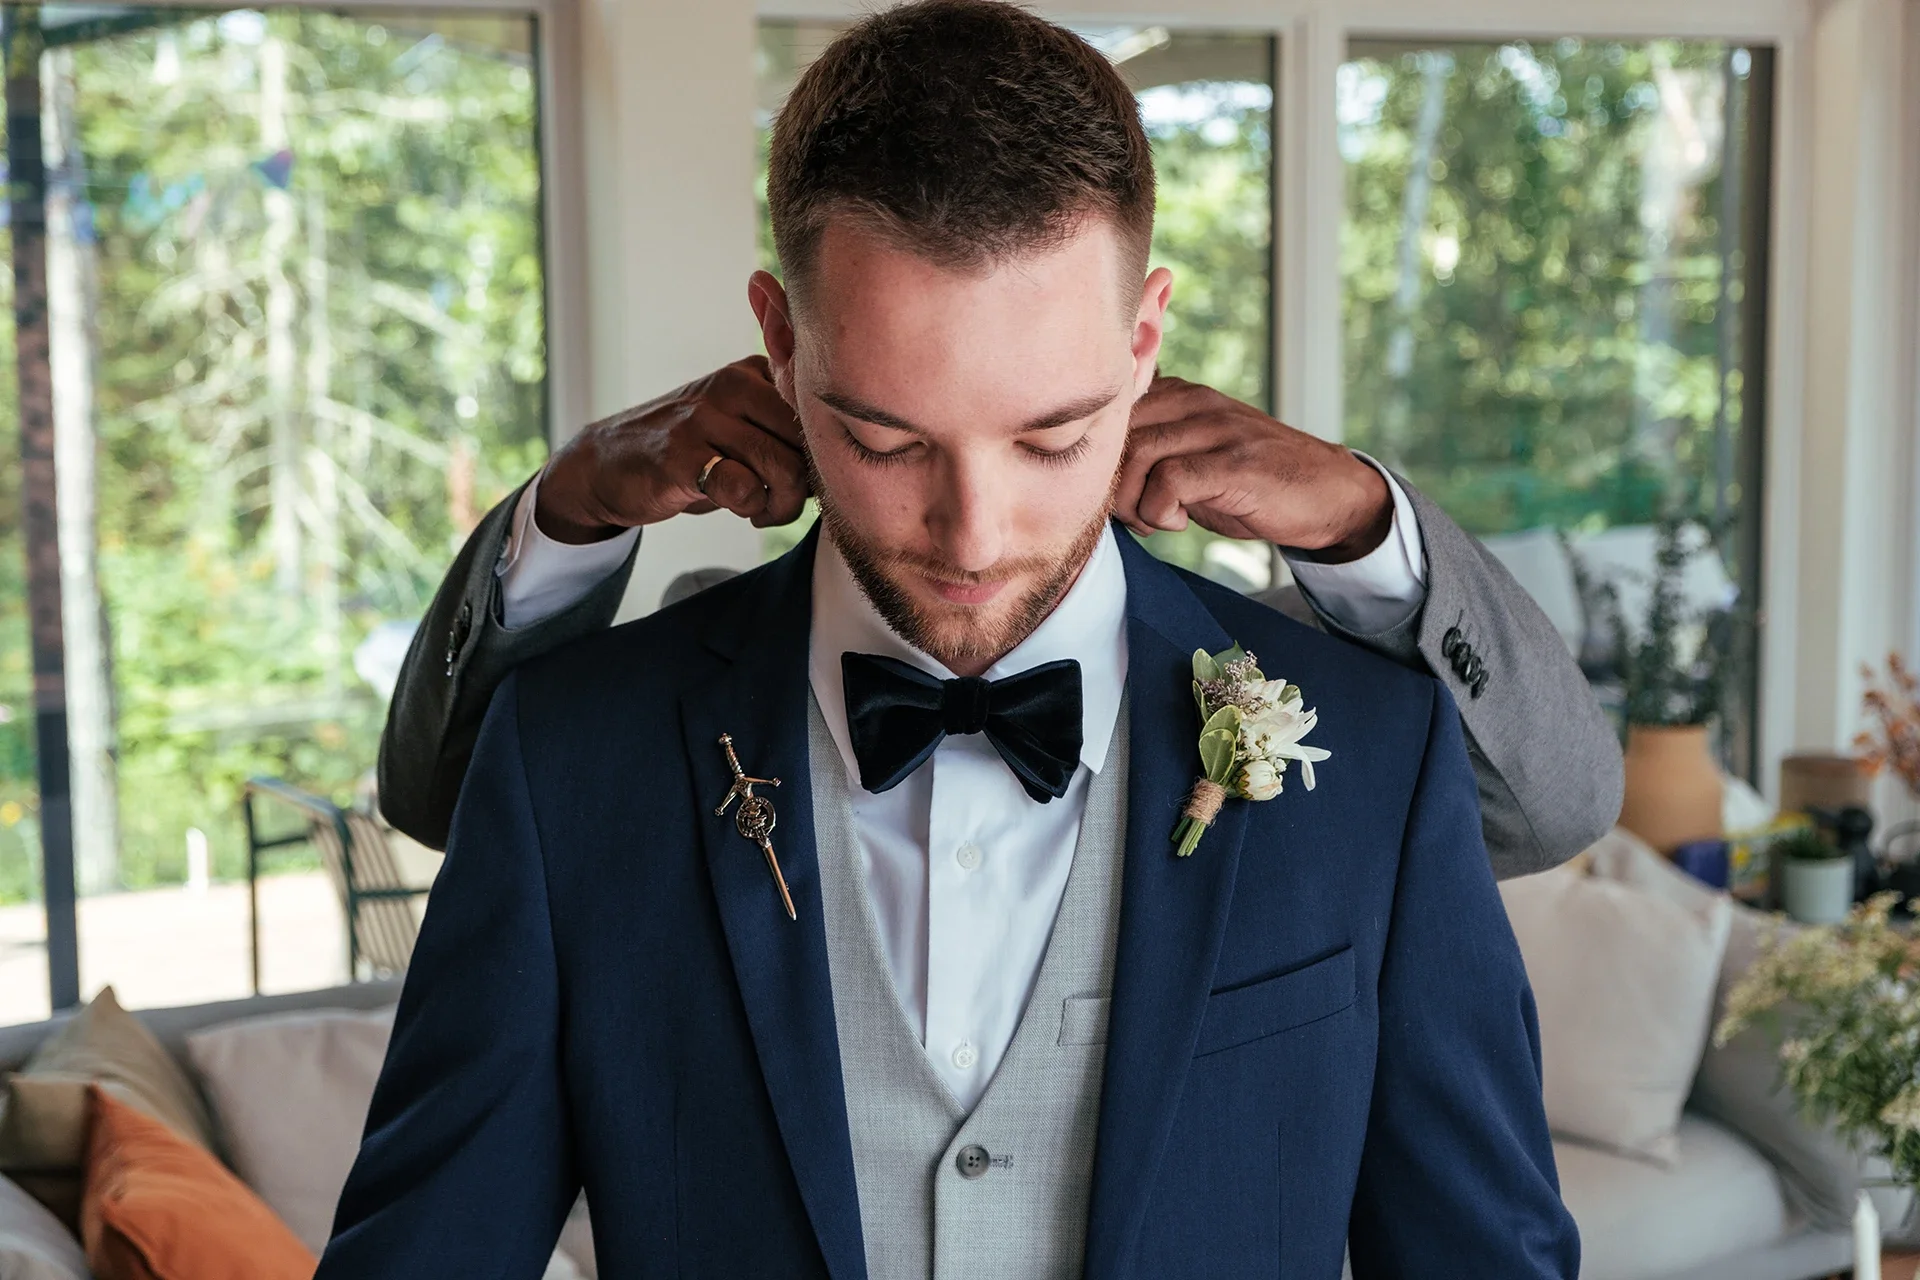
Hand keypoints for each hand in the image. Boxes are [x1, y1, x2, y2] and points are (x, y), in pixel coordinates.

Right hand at [534, 356, 807, 543]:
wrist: (608, 465)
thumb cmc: (690, 451)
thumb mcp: (740, 425)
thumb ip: (786, 428)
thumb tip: (846, 458)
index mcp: (754, 372)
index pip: (819, 409)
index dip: (824, 453)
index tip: (806, 475)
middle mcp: (732, 385)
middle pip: (810, 441)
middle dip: (807, 485)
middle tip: (783, 502)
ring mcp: (705, 417)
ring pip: (785, 466)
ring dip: (782, 504)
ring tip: (763, 510)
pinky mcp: (682, 455)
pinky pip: (745, 488)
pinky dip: (752, 509)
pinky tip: (741, 509)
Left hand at [1114, 375, 1392, 563]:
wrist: (1328, 494)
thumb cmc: (1254, 483)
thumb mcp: (1197, 457)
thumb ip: (1153, 451)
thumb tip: (1094, 473)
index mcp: (1182, 394)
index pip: (1112, 411)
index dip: (1102, 460)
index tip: (1120, 494)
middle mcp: (1197, 402)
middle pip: (1116, 431)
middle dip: (1111, 483)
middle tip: (1134, 514)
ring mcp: (1219, 429)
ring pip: (1137, 452)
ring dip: (1133, 501)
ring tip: (1156, 520)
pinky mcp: (1236, 463)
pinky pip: (1169, 480)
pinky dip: (1159, 511)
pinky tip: (1178, 522)